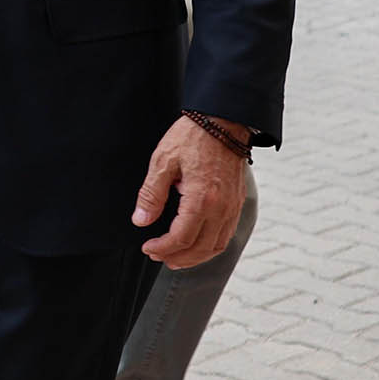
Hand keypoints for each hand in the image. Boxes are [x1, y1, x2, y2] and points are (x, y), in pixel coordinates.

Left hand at [133, 116, 248, 267]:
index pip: (181, 237)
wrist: (223, 122)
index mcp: (202, 199)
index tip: (147, 247)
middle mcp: (221, 208)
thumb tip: (140, 220)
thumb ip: (151, 194)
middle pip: (200, 248)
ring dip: (196, 257)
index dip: (163, 247)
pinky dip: (211, 247)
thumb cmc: (191, 138)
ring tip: (175, 257)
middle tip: (157, 256)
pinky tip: (197, 244)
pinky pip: (226, 234)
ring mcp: (233, 207)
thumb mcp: (163, 161)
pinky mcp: (237, 203)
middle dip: (177, 257)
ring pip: (217, 246)